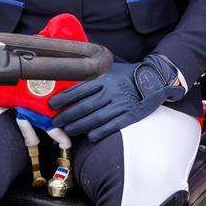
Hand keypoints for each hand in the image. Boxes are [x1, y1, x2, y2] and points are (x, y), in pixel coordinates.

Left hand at [50, 54, 184, 142]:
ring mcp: (121, 104)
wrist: (153, 80)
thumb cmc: (127, 75)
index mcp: (105, 78)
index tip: (52, 104)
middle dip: (67, 116)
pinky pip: (111, 126)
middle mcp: (111, 91)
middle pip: (84, 106)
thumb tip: (70, 83)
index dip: (64, 98)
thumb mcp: (110, 69)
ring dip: (79, 126)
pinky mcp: (130, 115)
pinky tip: (90, 137)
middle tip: (56, 122)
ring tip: (68, 130)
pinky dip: (99, 132)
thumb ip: (93, 76)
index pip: (79, 89)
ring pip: (95, 118)